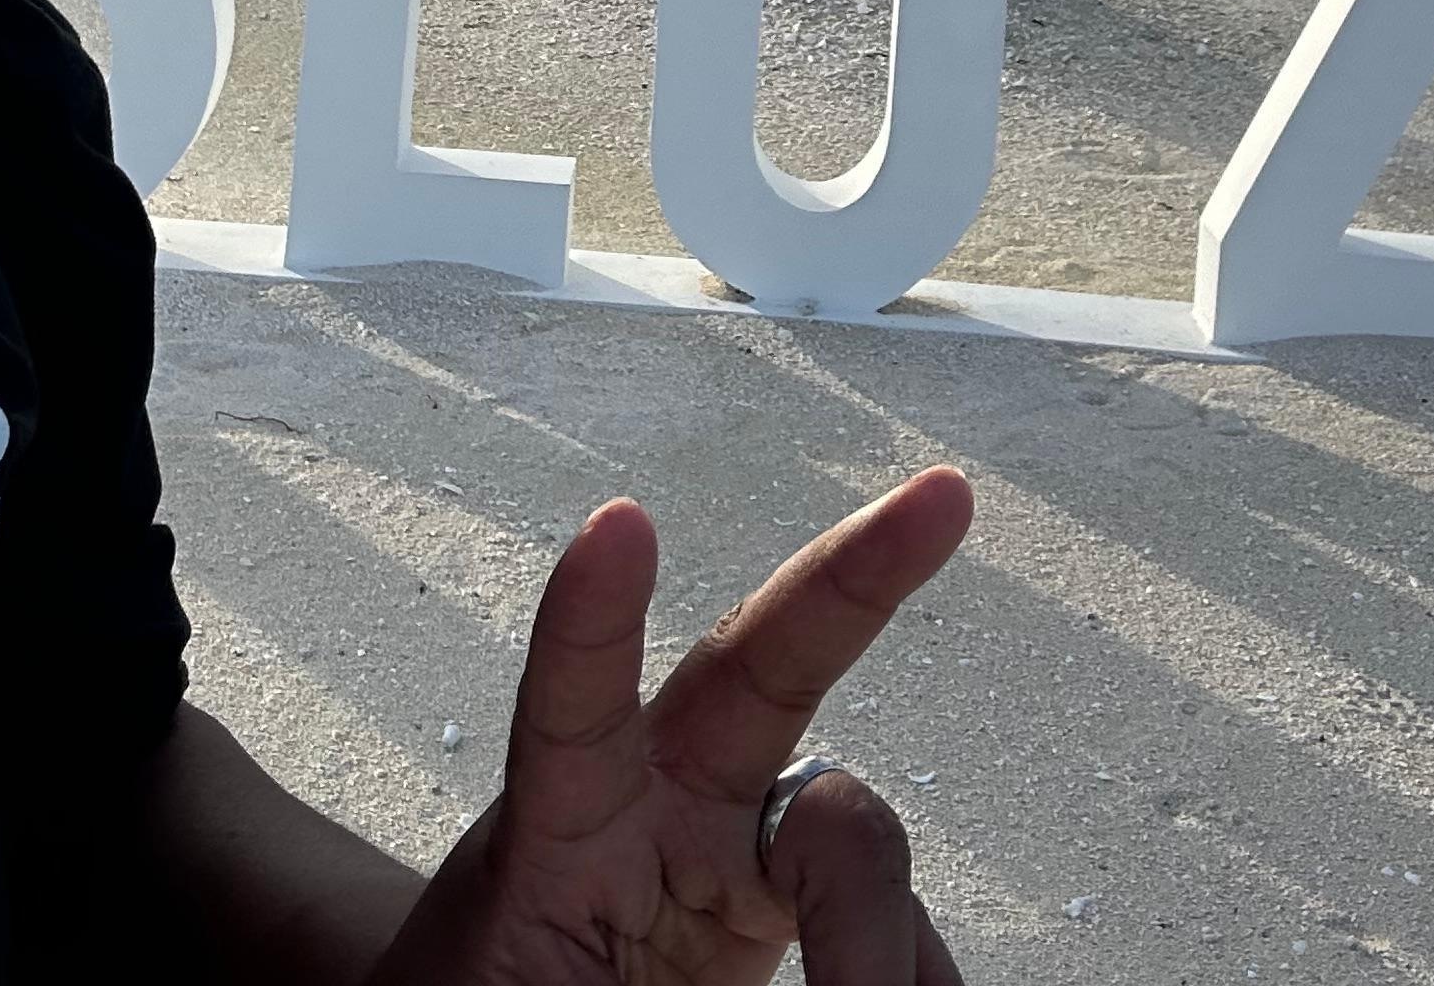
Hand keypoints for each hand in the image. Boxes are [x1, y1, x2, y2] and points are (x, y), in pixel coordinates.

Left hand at [370, 466, 974, 984]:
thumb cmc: (492, 983)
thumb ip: (580, 958)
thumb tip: (749, 881)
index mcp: (557, 829)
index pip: (568, 714)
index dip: (590, 621)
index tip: (619, 524)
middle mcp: (660, 802)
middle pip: (762, 669)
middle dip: (851, 577)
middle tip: (941, 495)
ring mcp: (735, 841)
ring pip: (855, 838)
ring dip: (876, 944)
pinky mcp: (789, 895)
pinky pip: (889, 922)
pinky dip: (901, 972)